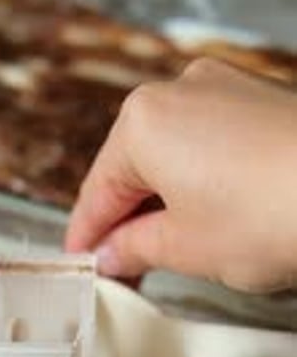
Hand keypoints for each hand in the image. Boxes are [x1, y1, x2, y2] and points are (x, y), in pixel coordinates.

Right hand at [66, 58, 296, 292]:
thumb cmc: (272, 214)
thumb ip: (135, 249)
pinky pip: (211, 143)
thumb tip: (113, 255)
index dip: (87, 237)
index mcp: (144, 121)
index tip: (83, 265)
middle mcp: (180, 91)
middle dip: (127, 220)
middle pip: (134, 167)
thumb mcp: (186, 247)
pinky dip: (201, 181)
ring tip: (168, 250)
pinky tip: (209, 217)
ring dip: (164, 202)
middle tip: (123, 268)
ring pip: (174, 154)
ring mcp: (225, 89)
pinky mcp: (261, 101)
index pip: (99, 191)